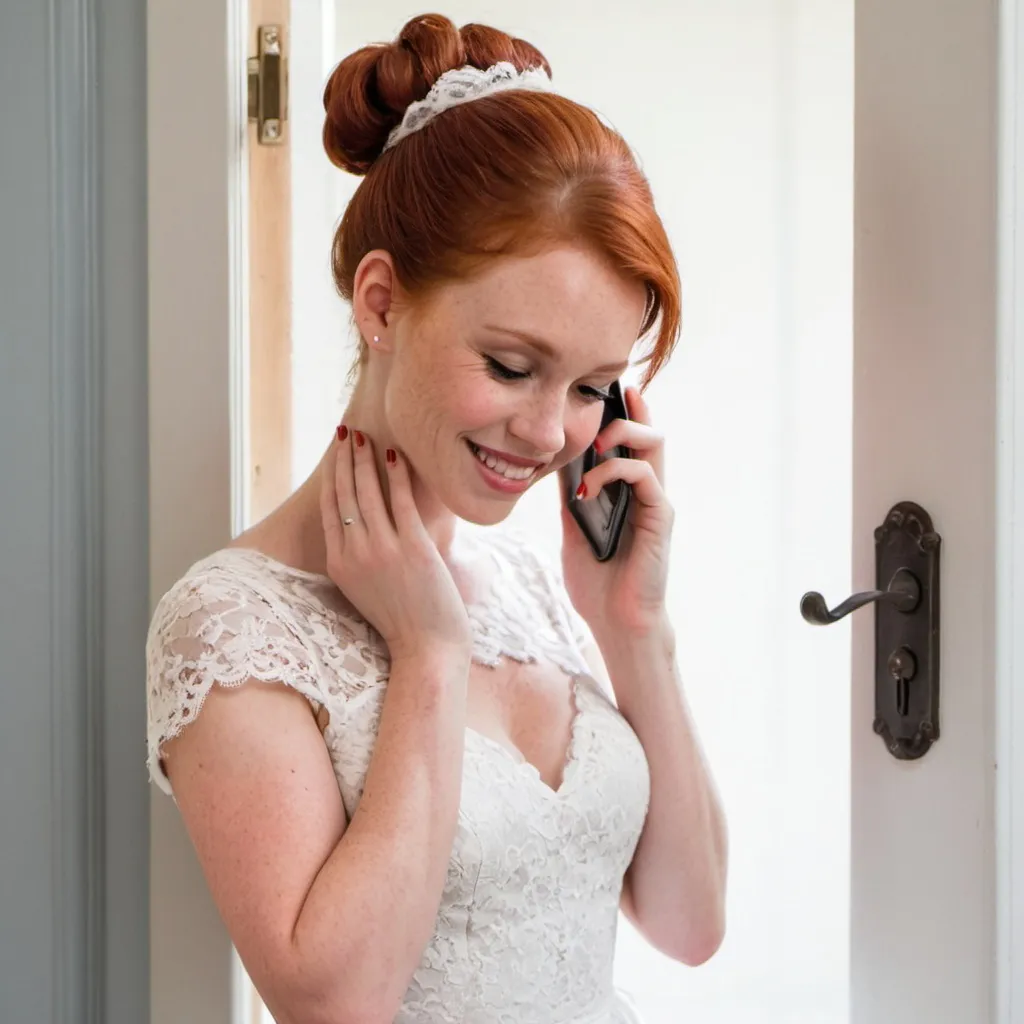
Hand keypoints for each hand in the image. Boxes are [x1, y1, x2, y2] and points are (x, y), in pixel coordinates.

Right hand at [320, 427, 471, 660]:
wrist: (426, 647)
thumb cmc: (402, 619)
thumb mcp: (364, 589)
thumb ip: (356, 557)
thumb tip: (359, 525)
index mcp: (338, 563)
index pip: (330, 508)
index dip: (332, 476)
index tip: (335, 453)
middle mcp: (355, 553)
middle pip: (345, 494)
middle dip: (344, 459)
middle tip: (346, 433)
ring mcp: (382, 549)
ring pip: (368, 493)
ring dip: (365, 459)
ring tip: (365, 436)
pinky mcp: (412, 546)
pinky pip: (401, 501)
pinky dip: (397, 475)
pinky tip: (395, 454)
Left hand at [560, 387, 673, 638]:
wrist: (616, 624)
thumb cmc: (597, 583)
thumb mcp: (574, 528)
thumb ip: (572, 494)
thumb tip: (554, 459)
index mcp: (629, 493)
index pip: (630, 440)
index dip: (620, 410)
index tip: (598, 387)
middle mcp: (647, 492)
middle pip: (648, 431)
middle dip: (625, 409)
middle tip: (595, 404)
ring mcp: (656, 502)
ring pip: (654, 444)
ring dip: (620, 433)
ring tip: (591, 445)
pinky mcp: (660, 517)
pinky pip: (644, 475)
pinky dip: (613, 471)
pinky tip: (586, 490)